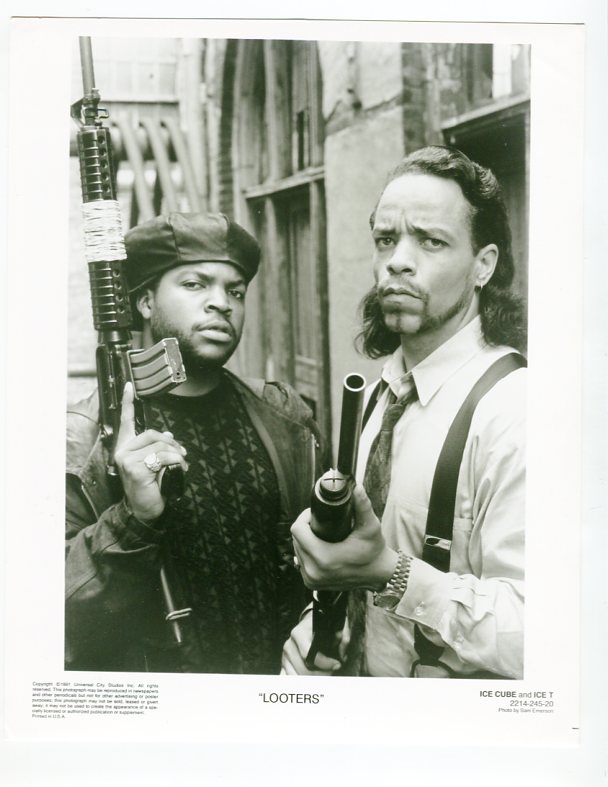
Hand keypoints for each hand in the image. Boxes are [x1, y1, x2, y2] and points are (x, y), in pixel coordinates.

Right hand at [113, 383, 187, 522]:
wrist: (144, 510)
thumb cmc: (150, 487)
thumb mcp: (154, 463)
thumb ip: (157, 448)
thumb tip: (169, 435)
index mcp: (126, 447)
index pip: (125, 421)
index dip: (127, 403)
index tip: (128, 386)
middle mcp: (123, 452)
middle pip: (151, 434)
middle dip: (170, 442)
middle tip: (181, 453)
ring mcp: (127, 460)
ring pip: (159, 445)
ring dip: (175, 454)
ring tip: (181, 464)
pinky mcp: (135, 468)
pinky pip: (161, 457)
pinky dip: (174, 461)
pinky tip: (179, 469)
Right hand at [281, 608, 345, 675]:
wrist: (311, 623)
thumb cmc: (325, 625)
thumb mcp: (337, 625)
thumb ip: (343, 638)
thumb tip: (341, 655)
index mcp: (299, 633)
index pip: (308, 654)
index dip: (325, 663)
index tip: (337, 664)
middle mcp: (289, 644)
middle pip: (304, 670)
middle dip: (323, 674)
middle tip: (334, 670)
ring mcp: (285, 656)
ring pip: (298, 678)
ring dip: (314, 680)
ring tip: (326, 674)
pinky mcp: (284, 664)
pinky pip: (289, 679)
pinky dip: (301, 683)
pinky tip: (311, 681)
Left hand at [291, 485, 397, 591]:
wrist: (378, 574)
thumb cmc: (374, 551)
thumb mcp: (370, 527)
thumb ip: (363, 506)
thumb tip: (357, 488)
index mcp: (324, 558)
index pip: (297, 530)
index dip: (304, 517)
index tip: (315, 514)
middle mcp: (314, 571)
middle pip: (296, 539)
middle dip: (305, 527)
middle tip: (320, 522)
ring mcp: (311, 579)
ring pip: (297, 550)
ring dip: (304, 540)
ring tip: (320, 533)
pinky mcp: (312, 583)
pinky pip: (301, 561)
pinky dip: (306, 552)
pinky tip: (318, 547)